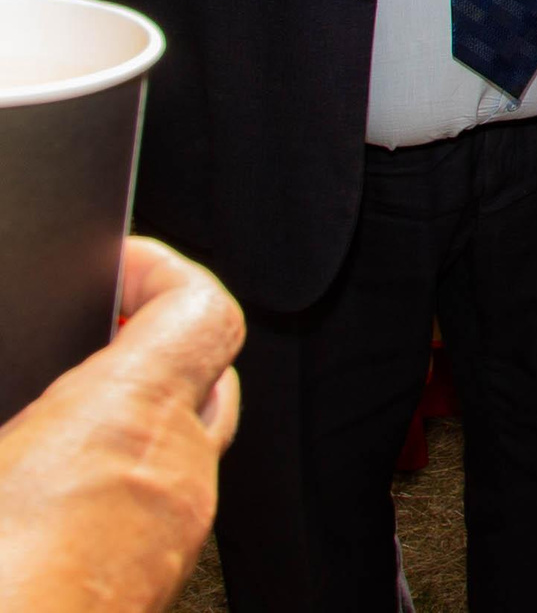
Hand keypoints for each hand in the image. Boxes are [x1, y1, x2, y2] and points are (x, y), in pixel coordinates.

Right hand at [0, 238, 244, 612]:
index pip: (203, 311)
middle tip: (86, 336)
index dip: (164, 273)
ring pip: (188, 449)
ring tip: (58, 420)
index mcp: (124, 421)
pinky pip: (162, 511)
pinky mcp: (156, 584)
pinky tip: (51, 501)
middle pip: (208, 374)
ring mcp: (173, 539)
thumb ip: (4, 392)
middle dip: (154, 345)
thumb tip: (8, 417)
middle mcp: (172, 477)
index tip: (118, 265)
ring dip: (140, 421)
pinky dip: (126, 487)